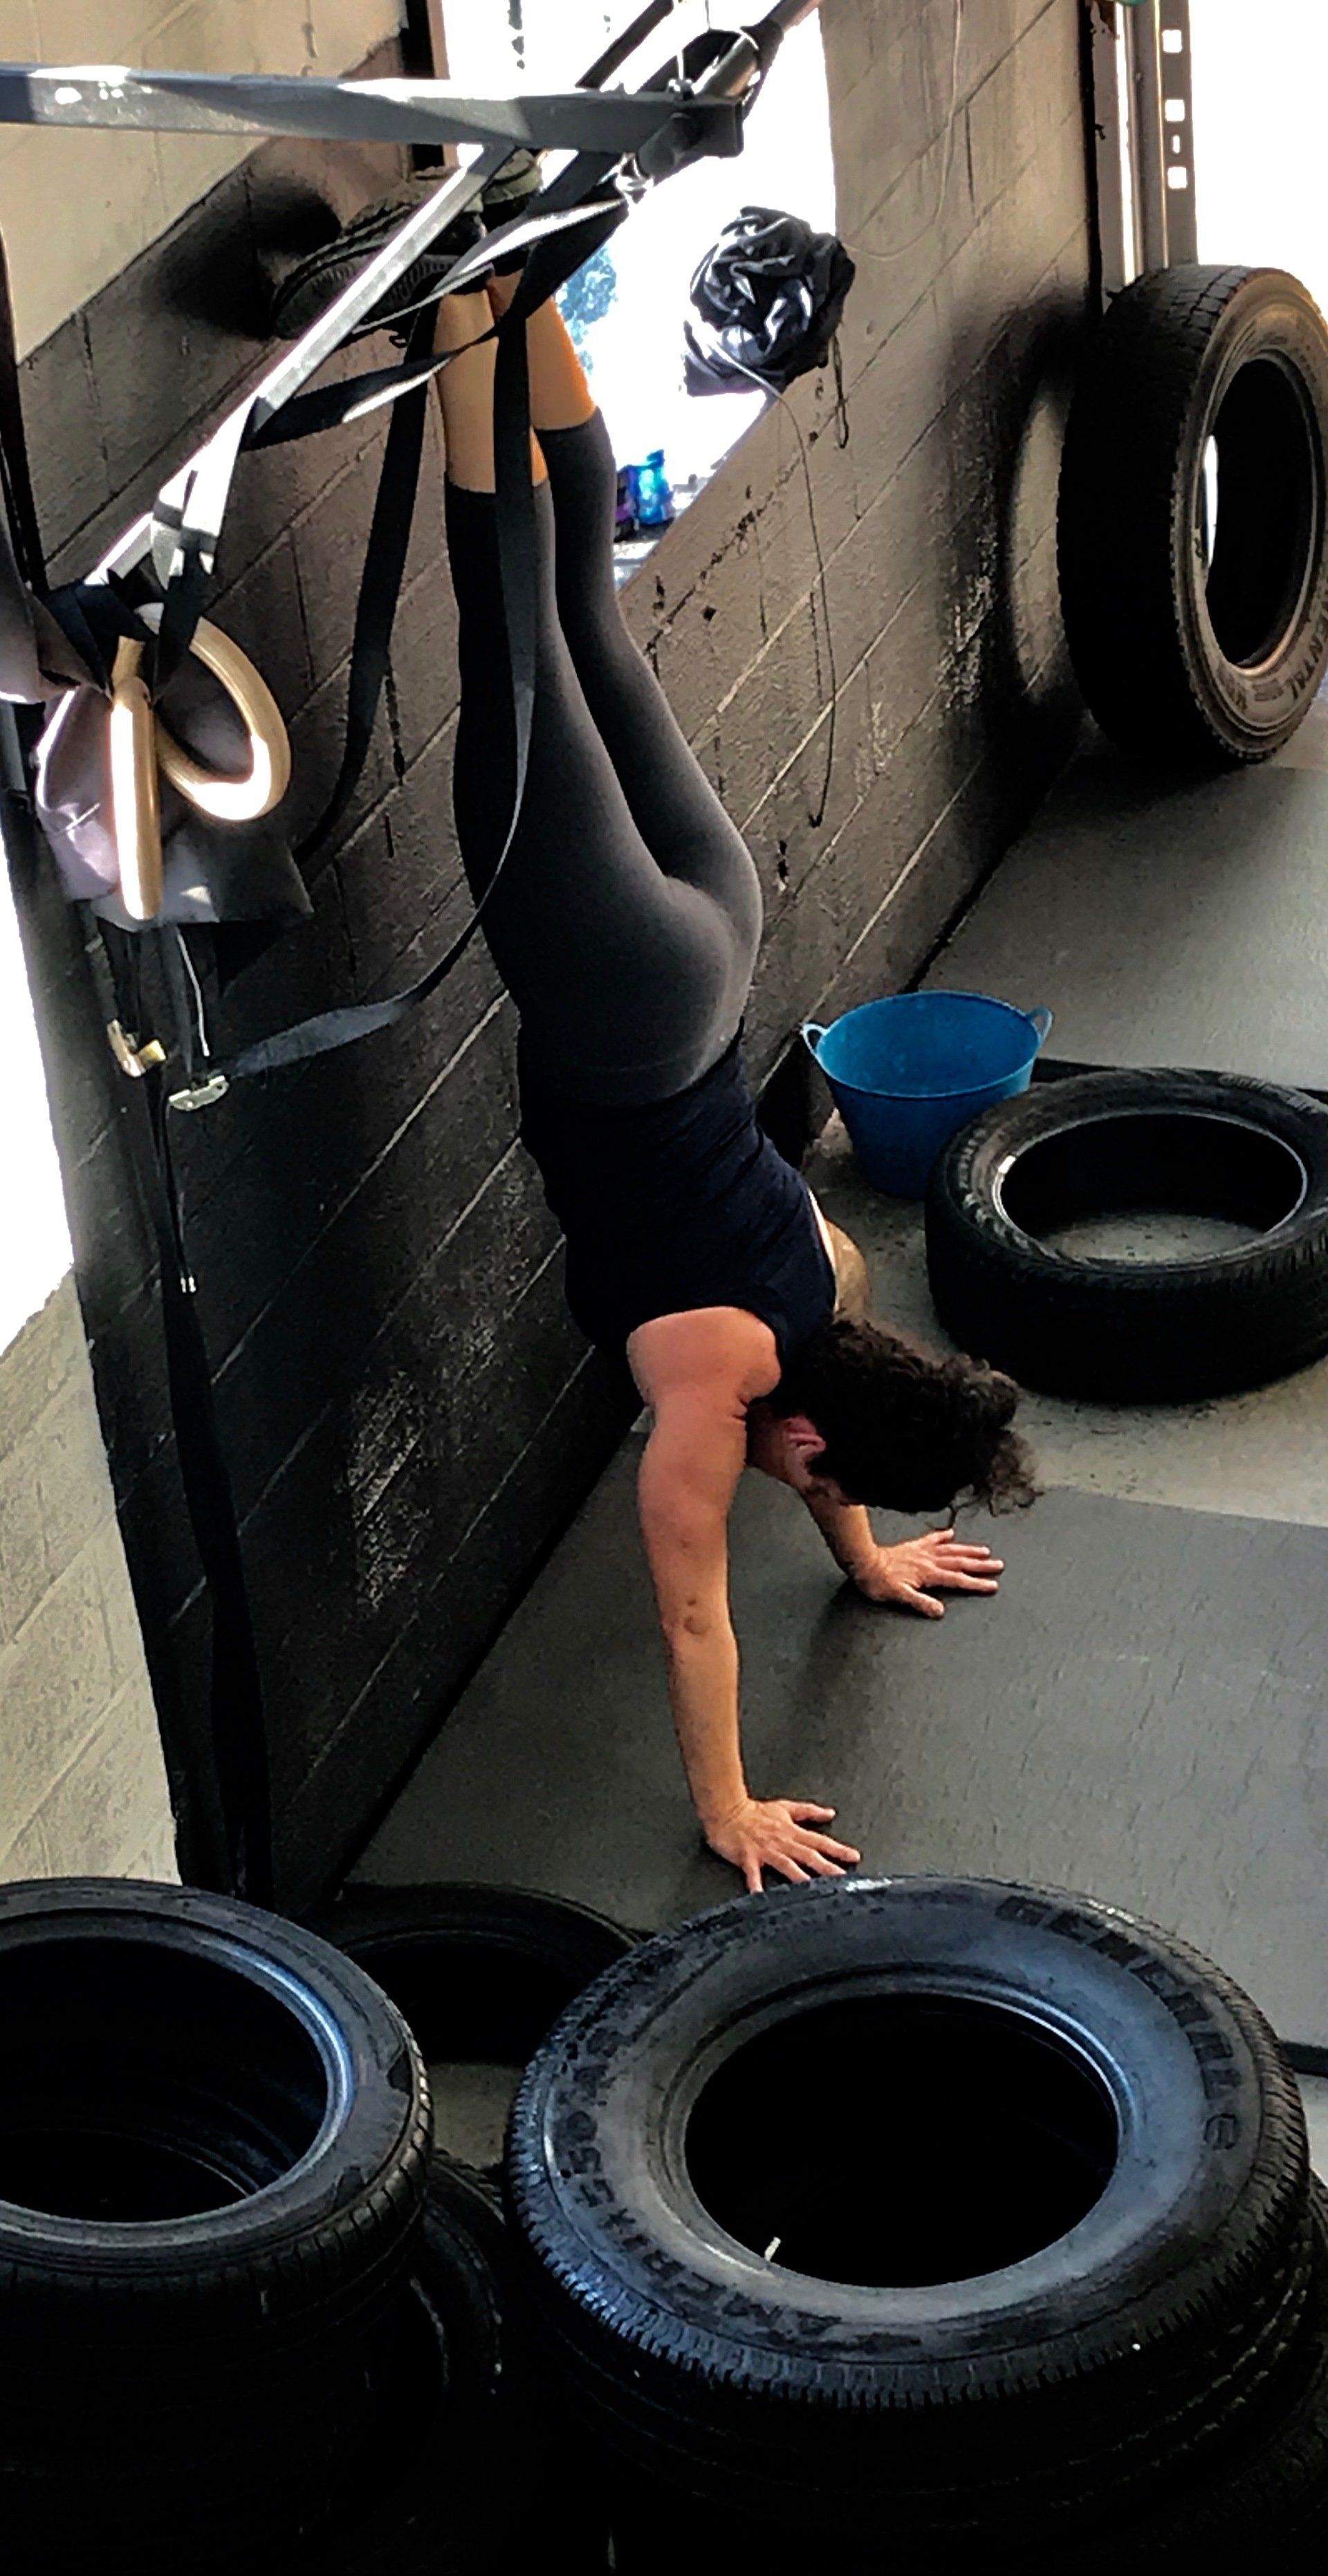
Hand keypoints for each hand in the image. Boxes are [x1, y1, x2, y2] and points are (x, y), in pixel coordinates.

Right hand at [704, 1797, 860, 1894]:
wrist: (727, 1810)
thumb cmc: (754, 1811)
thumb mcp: (785, 1807)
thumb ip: (808, 1811)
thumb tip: (830, 1813)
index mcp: (791, 1832)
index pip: (819, 1842)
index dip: (837, 1849)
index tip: (854, 1857)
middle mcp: (782, 1842)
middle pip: (808, 1855)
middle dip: (826, 1867)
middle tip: (841, 1877)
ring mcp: (765, 1850)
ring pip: (787, 1865)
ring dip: (800, 1877)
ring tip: (812, 1889)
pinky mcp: (748, 1857)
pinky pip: (753, 1873)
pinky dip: (756, 1884)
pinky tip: (760, 1896)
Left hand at [852, 1529, 1002, 1616]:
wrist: (863, 1562)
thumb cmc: (878, 1582)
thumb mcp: (899, 1597)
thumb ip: (920, 1603)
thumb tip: (940, 1610)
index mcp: (929, 1573)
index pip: (958, 1579)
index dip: (976, 1583)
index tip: (993, 1585)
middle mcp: (929, 1560)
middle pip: (960, 1562)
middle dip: (980, 1565)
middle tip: (998, 1565)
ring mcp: (922, 1551)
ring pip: (951, 1550)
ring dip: (968, 1550)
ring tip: (984, 1551)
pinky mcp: (913, 1546)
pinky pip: (931, 1539)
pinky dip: (942, 1536)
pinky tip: (950, 1533)